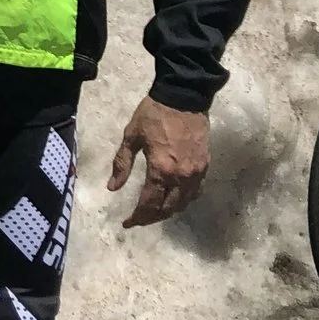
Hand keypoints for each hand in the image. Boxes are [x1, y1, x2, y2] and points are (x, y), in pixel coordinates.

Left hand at [105, 96, 209, 228]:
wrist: (184, 95)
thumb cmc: (154, 114)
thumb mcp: (131, 136)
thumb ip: (122, 164)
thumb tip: (113, 188)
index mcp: (161, 170)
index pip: (149, 204)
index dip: (137, 218)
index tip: (127, 223)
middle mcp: (181, 176)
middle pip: (168, 209)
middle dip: (152, 218)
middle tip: (139, 219)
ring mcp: (196, 173)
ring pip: (184, 203)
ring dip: (168, 211)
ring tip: (154, 210)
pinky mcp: (205, 166)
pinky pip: (195, 192)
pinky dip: (183, 200)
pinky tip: (174, 198)